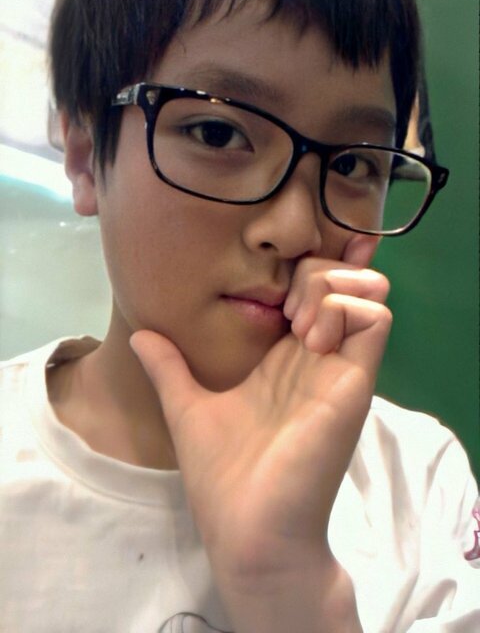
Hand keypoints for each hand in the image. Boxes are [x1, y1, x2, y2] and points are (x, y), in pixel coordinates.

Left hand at [131, 235, 390, 630]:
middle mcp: (318, 357)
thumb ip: (169, 369)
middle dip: (316, 273)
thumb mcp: (188, 408)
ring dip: (331, 290)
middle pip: (344, 282)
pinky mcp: (355, 382)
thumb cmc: (224, 477)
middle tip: (284, 308)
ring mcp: (340, 368)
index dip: (298, 274)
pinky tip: (309, 339)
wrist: (248, 533)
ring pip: (368, 293)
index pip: (311, 293)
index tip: (265, 295)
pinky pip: (375, 320)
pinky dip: (344, 311)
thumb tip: (138, 335)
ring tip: (298, 324)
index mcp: (284, 360)